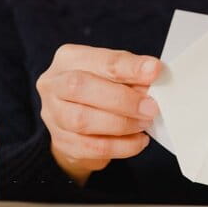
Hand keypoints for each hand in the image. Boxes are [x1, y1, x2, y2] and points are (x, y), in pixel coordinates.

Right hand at [37, 44, 161, 184]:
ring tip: (144, 123)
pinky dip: (121, 146)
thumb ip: (129, 76)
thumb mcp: (112, 75)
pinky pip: (92, 147)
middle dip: (121, 99)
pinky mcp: (62, 142)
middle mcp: (53, 85)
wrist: (76, 125)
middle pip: (80, 87)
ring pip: (82, 120)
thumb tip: (153, 81)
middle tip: (150, 107)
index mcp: (68, 59)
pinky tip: (138, 141)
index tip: (154, 71)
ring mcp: (53, 115)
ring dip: (121, 124)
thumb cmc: (98, 91)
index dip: (127, 67)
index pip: (98, 60)